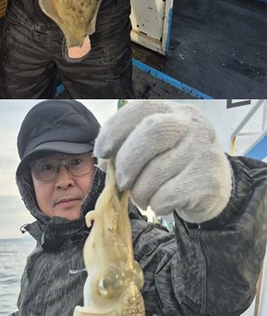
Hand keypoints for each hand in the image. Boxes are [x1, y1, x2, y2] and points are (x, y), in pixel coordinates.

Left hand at [97, 98, 231, 222]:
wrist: (212, 192)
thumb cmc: (174, 168)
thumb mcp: (154, 150)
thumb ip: (129, 148)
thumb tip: (103, 161)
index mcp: (174, 112)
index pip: (140, 109)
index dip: (114, 130)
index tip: (102, 152)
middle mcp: (192, 125)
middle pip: (151, 131)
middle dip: (127, 162)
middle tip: (122, 183)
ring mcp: (204, 150)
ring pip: (155, 172)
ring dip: (140, 193)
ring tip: (145, 198)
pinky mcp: (209, 180)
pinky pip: (167, 196)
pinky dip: (156, 206)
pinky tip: (163, 204)